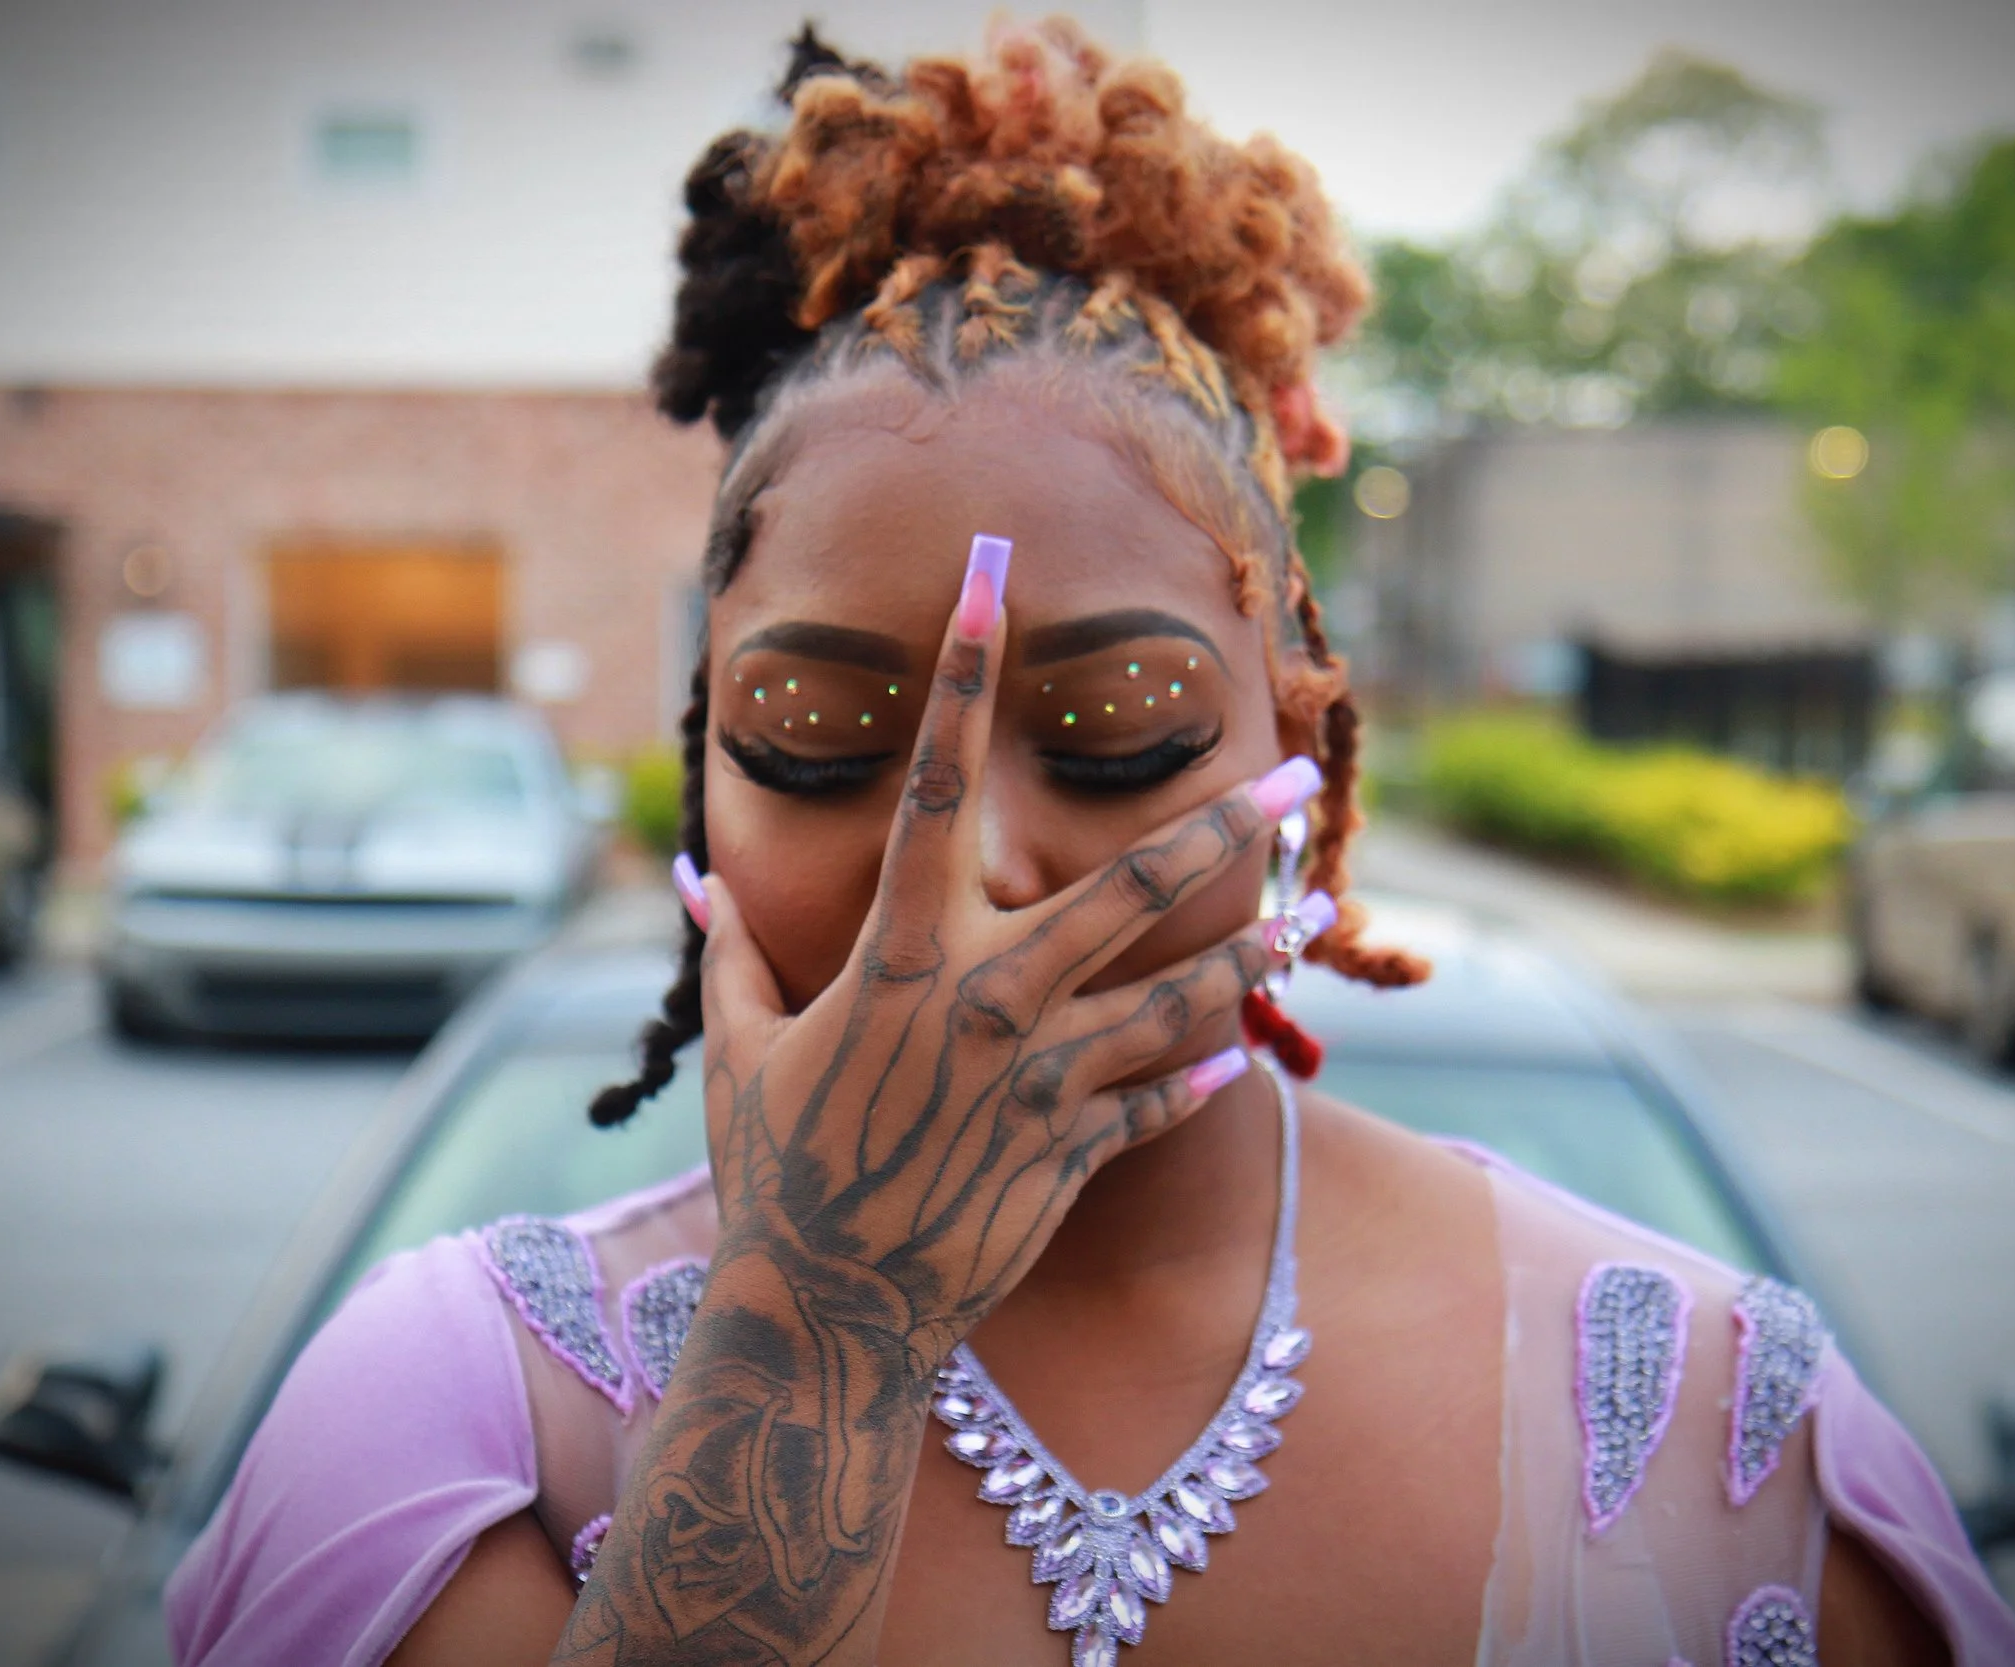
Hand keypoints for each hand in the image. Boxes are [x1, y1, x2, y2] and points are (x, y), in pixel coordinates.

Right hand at [686, 535, 1318, 1376]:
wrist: (826, 1310)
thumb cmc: (773, 1171)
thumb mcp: (743, 1048)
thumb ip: (735, 952)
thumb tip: (696, 877)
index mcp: (901, 953)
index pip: (937, 782)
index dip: (965, 670)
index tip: (997, 575)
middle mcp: (989, 998)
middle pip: (1128, 883)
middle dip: (1224, 820)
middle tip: (1302, 767)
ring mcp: (1044, 1077)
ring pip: (1179, 991)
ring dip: (1254, 946)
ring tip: (1318, 909)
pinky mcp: (1075, 1149)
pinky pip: (1158, 1099)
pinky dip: (1199, 1074)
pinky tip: (1243, 1051)